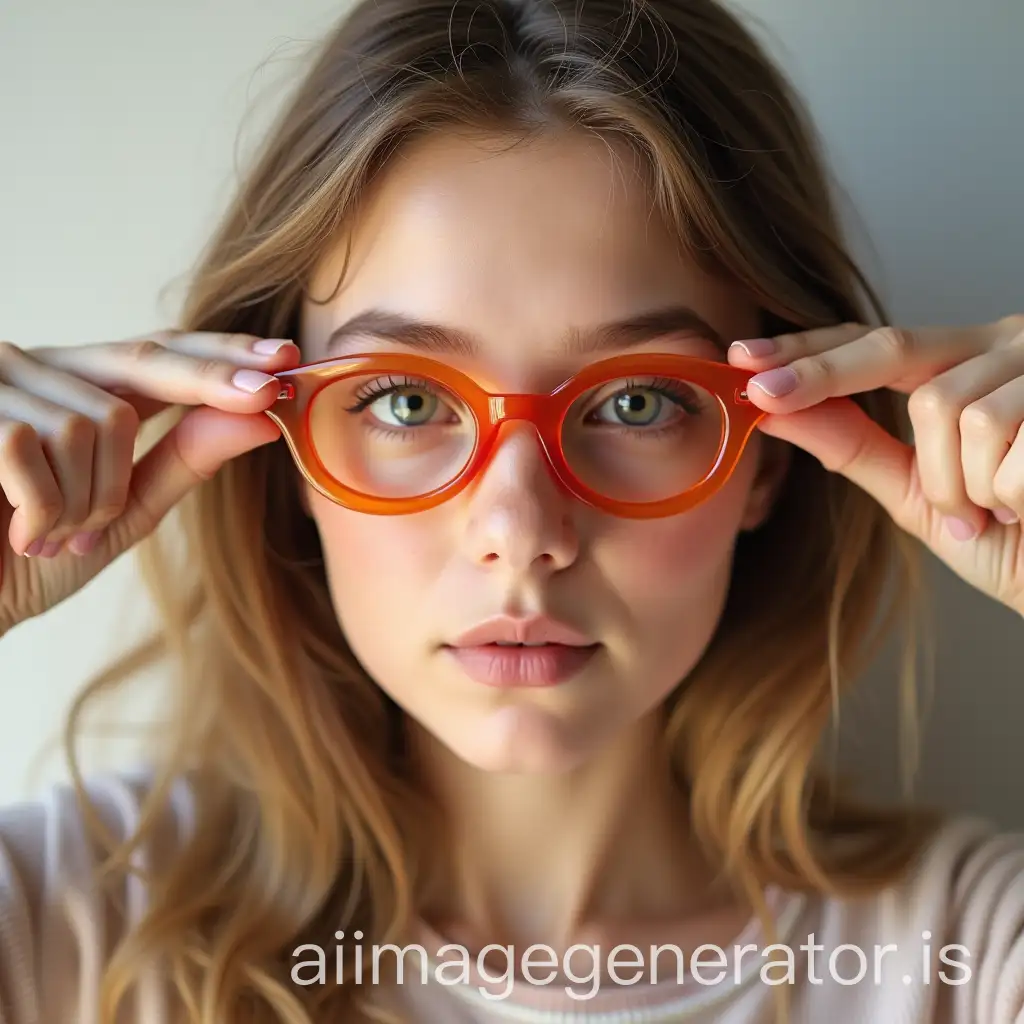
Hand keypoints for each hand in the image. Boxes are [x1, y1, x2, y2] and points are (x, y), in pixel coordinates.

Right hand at [0, 330, 299, 634]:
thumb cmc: (36, 556)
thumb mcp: (126, 509)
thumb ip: (187, 459)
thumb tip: (263, 417)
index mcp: (83, 387)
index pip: (163, 353)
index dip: (222, 354)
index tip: (286, 360)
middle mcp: (44, 369)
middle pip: (144, 359)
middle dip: (210, 381)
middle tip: (267, 393)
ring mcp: (0, 381)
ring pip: (98, 422)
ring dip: (91, 500)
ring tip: (56, 536)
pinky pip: (35, 445)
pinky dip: (45, 508)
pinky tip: (23, 536)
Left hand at [727, 315, 1023, 615]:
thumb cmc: (1014, 537)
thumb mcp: (921, 492)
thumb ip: (855, 446)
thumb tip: (775, 410)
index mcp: (970, 364)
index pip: (876, 340)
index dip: (809, 348)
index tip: (740, 356)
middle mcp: (1010, 347)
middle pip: (898, 349)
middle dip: (821, 374)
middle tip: (761, 393)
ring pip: (953, 409)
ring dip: (961, 486)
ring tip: (999, 513)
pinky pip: (1007, 451)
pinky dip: (1010, 498)